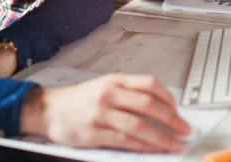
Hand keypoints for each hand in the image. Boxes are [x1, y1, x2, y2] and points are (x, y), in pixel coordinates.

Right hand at [20, 73, 191, 152]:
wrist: (46, 109)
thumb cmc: (77, 101)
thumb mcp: (103, 88)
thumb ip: (128, 95)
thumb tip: (159, 110)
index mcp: (114, 81)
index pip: (149, 84)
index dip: (169, 99)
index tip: (179, 112)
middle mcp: (109, 94)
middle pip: (149, 105)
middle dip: (172, 120)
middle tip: (184, 131)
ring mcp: (100, 113)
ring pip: (139, 125)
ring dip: (161, 137)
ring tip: (174, 145)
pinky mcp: (92, 133)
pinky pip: (123, 140)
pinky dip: (141, 146)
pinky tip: (152, 150)